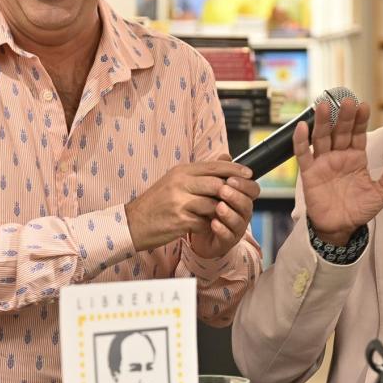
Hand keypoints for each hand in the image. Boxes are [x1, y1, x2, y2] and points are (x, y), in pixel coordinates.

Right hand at [125, 160, 252, 252]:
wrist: (133, 223)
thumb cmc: (156, 203)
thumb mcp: (175, 180)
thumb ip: (200, 171)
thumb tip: (227, 156)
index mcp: (181, 171)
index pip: (214, 166)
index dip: (234, 169)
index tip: (249, 173)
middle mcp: (180, 183)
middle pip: (217, 184)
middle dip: (232, 191)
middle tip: (242, 196)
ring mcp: (180, 202)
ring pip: (213, 204)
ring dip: (219, 211)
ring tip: (218, 214)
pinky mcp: (180, 220)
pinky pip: (204, 222)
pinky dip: (208, 225)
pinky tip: (204, 226)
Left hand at [189, 155, 260, 258]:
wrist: (197, 228)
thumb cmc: (209, 204)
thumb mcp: (213, 186)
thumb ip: (220, 171)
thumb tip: (226, 156)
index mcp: (242, 197)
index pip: (252, 189)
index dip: (245, 184)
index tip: (231, 179)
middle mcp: (242, 213)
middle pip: (247, 204)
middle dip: (236, 196)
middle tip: (223, 189)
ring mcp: (236, 228)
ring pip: (239, 221)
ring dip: (229, 213)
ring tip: (218, 206)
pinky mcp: (226, 241)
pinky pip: (228, 236)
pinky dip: (222, 229)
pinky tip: (213, 223)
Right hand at [293, 99, 382, 245]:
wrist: (339, 228)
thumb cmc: (359, 210)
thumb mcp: (381, 195)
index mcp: (356, 157)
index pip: (359, 134)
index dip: (360, 121)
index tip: (364, 106)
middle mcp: (339, 155)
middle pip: (340, 131)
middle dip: (344, 116)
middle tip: (347, 101)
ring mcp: (323, 162)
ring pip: (322, 137)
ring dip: (322, 122)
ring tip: (324, 106)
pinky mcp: (309, 172)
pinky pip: (303, 154)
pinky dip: (301, 141)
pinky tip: (302, 127)